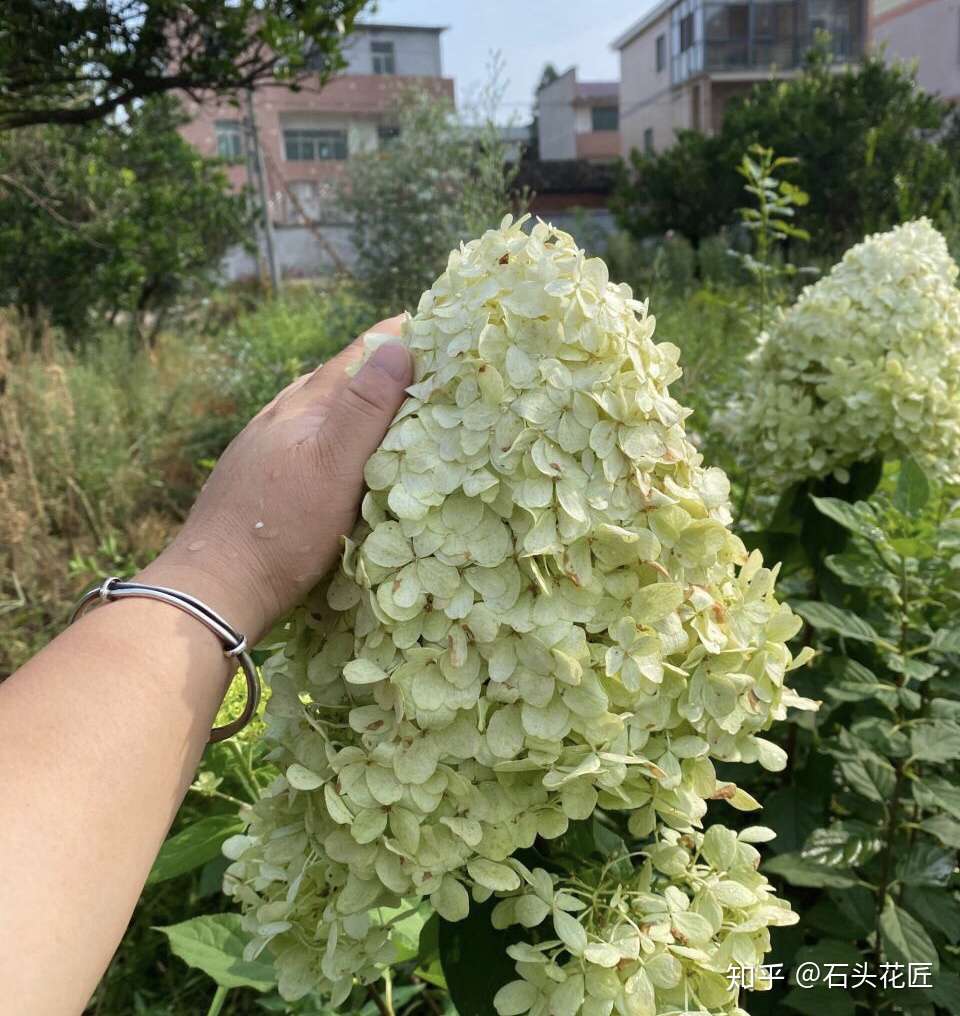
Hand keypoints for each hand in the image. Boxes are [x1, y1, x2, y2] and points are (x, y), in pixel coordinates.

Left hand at [137, 315, 411, 642]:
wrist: (216, 585)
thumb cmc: (282, 528)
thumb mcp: (334, 466)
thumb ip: (364, 408)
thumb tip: (397, 346)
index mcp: (302, 407)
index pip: (355, 355)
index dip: (393, 338)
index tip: (431, 322)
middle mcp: (279, 417)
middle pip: (335, 376)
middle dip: (376, 364)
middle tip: (421, 360)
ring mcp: (263, 446)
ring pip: (316, 407)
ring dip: (353, 397)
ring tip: (385, 396)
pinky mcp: (258, 476)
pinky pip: (305, 437)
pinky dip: (334, 430)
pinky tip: (337, 448)